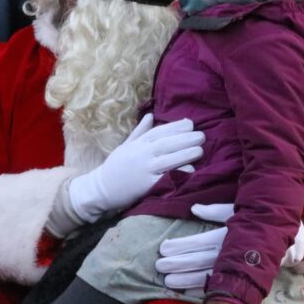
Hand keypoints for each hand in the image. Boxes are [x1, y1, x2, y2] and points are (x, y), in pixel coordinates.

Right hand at [69, 114, 203, 221]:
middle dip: (185, 138)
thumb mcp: (126, 145)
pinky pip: (164, 178)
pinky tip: (190, 170)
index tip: (190, 123)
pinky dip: (177, 174)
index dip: (176, 127)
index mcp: (138, 143)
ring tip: (200, 150)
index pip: (159, 131)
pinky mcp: (146, 185)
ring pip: (167, 159)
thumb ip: (140, 131)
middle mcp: (142, 154)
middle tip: (202, 136)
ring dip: (185, 153)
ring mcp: (144, 169)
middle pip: (166, 143)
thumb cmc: (116, 166)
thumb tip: (151, 115)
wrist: (101, 189)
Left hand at [156, 203, 303, 289]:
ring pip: (208, 274)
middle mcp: (233, 252)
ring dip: (187, 278)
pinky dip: (202, 287)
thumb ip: (215, 210)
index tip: (164, 249)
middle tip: (160, 266)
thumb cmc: (257, 217)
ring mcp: (237, 265)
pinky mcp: (241, 273)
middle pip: (201, 261)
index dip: (182, 246)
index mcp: (230, 234)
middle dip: (179, 264)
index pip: (200, 243)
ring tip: (168, 281)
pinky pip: (219, 282)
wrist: (287, 235)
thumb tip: (193, 209)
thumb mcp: (236, 209)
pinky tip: (187, 290)